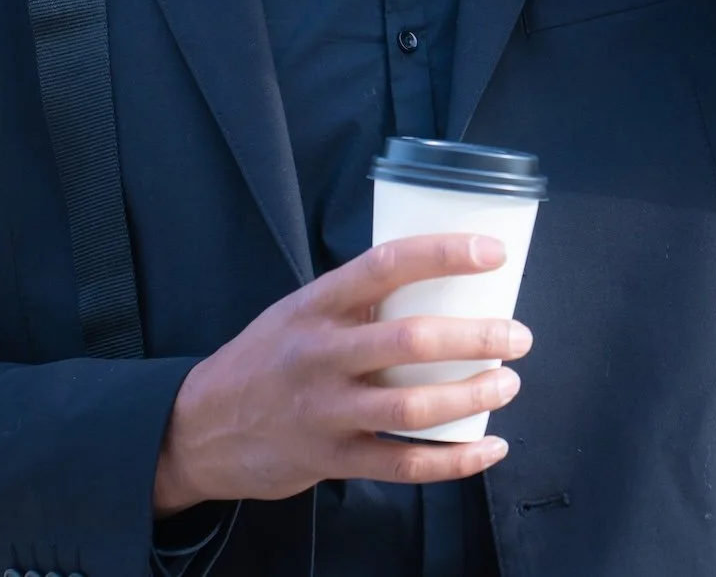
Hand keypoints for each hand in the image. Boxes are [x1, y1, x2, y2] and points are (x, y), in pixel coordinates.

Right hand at [152, 234, 532, 512]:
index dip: (444, 254)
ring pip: (413, 406)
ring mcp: (325, 411)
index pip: (386, 265)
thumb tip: (437, 280)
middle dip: (477, 337)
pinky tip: (489, 447)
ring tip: (508, 383)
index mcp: (315, 305)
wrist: (199, 428)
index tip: (492, 252)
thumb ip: (356, 300)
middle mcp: (320, 355)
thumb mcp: (298, 312)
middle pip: (410, 341)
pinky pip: (404, 463)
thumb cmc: (265, 360)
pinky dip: (456, 460)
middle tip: (517, 334)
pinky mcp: (331, 460)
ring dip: (473, 395)